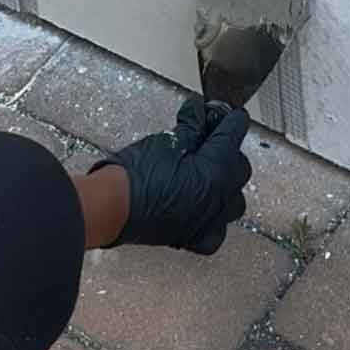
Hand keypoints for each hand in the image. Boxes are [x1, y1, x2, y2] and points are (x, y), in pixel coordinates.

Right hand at [91, 96, 251, 255]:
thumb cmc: (135, 176)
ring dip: (226, 182)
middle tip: (211, 136)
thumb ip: (190, 127)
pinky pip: (217, 229)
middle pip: (239, 169)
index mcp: (215, 171)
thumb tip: (199, 113)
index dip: (232, 121)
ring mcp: (207, 221)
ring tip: (209, 168)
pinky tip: (204, 205)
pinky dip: (215, 216)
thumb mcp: (166, 142)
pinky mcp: (193, 236)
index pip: (233, 137)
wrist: (110, 208)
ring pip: (233, 200)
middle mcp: (218, 199)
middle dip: (228, 150)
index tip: (232, 115)